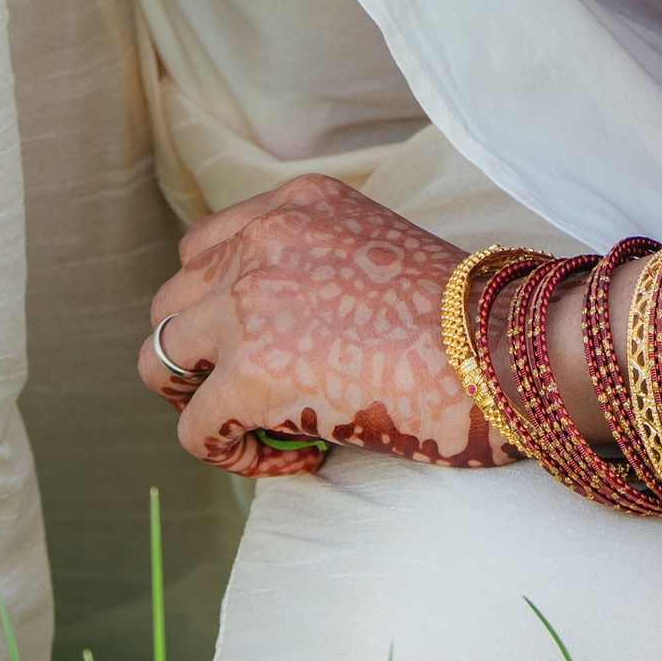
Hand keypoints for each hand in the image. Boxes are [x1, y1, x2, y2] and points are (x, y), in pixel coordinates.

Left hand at [141, 173, 514, 479]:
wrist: (503, 353)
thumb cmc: (467, 322)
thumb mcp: (379, 253)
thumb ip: (318, 270)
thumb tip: (280, 335)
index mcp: (300, 202)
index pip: (208, 247)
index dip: (222, 308)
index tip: (270, 347)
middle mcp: (265, 236)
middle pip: (171, 300)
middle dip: (201, 356)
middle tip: (258, 396)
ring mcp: (251, 299)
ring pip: (158, 359)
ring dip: (200, 400)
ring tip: (263, 427)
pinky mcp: (251, 369)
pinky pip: (195, 427)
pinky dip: (232, 453)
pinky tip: (294, 459)